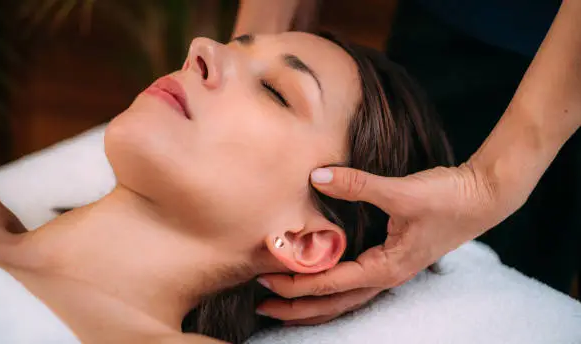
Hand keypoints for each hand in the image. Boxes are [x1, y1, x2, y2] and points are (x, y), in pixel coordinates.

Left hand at [256, 162, 519, 324]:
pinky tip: (317, 279)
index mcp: (386, 267)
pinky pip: (353, 283)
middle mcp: (385, 275)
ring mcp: (390, 269)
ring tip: (283, 303)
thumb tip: (317, 177)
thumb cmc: (448, 198)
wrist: (483, 196)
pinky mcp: (392, 257)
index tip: (266, 280)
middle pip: (334, 304)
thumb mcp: (401, 192)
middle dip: (298, 309)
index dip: (296, 284)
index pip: (330, 284)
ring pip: (344, 297)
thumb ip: (357, 184)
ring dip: (313, 302)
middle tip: (262, 307)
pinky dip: (330, 287)